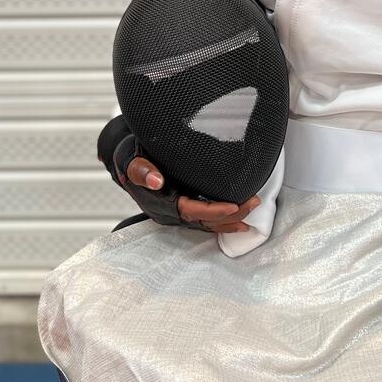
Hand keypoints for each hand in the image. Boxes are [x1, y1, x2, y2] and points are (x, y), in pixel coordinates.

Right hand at [125, 154, 259, 232]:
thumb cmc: (131, 158)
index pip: (190, 211)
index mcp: (159, 203)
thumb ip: (141, 169)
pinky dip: (223, 220)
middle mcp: (169, 213)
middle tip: (253, 203)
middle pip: (203, 221)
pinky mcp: (183, 207)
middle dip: (230, 216)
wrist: (127, 160)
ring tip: (252, 210)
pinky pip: (205, 219)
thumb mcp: (131, 158)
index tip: (233, 205)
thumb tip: (155, 181)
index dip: (213, 210)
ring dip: (230, 220)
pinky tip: (239, 217)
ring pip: (206, 223)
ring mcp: (176, 213)